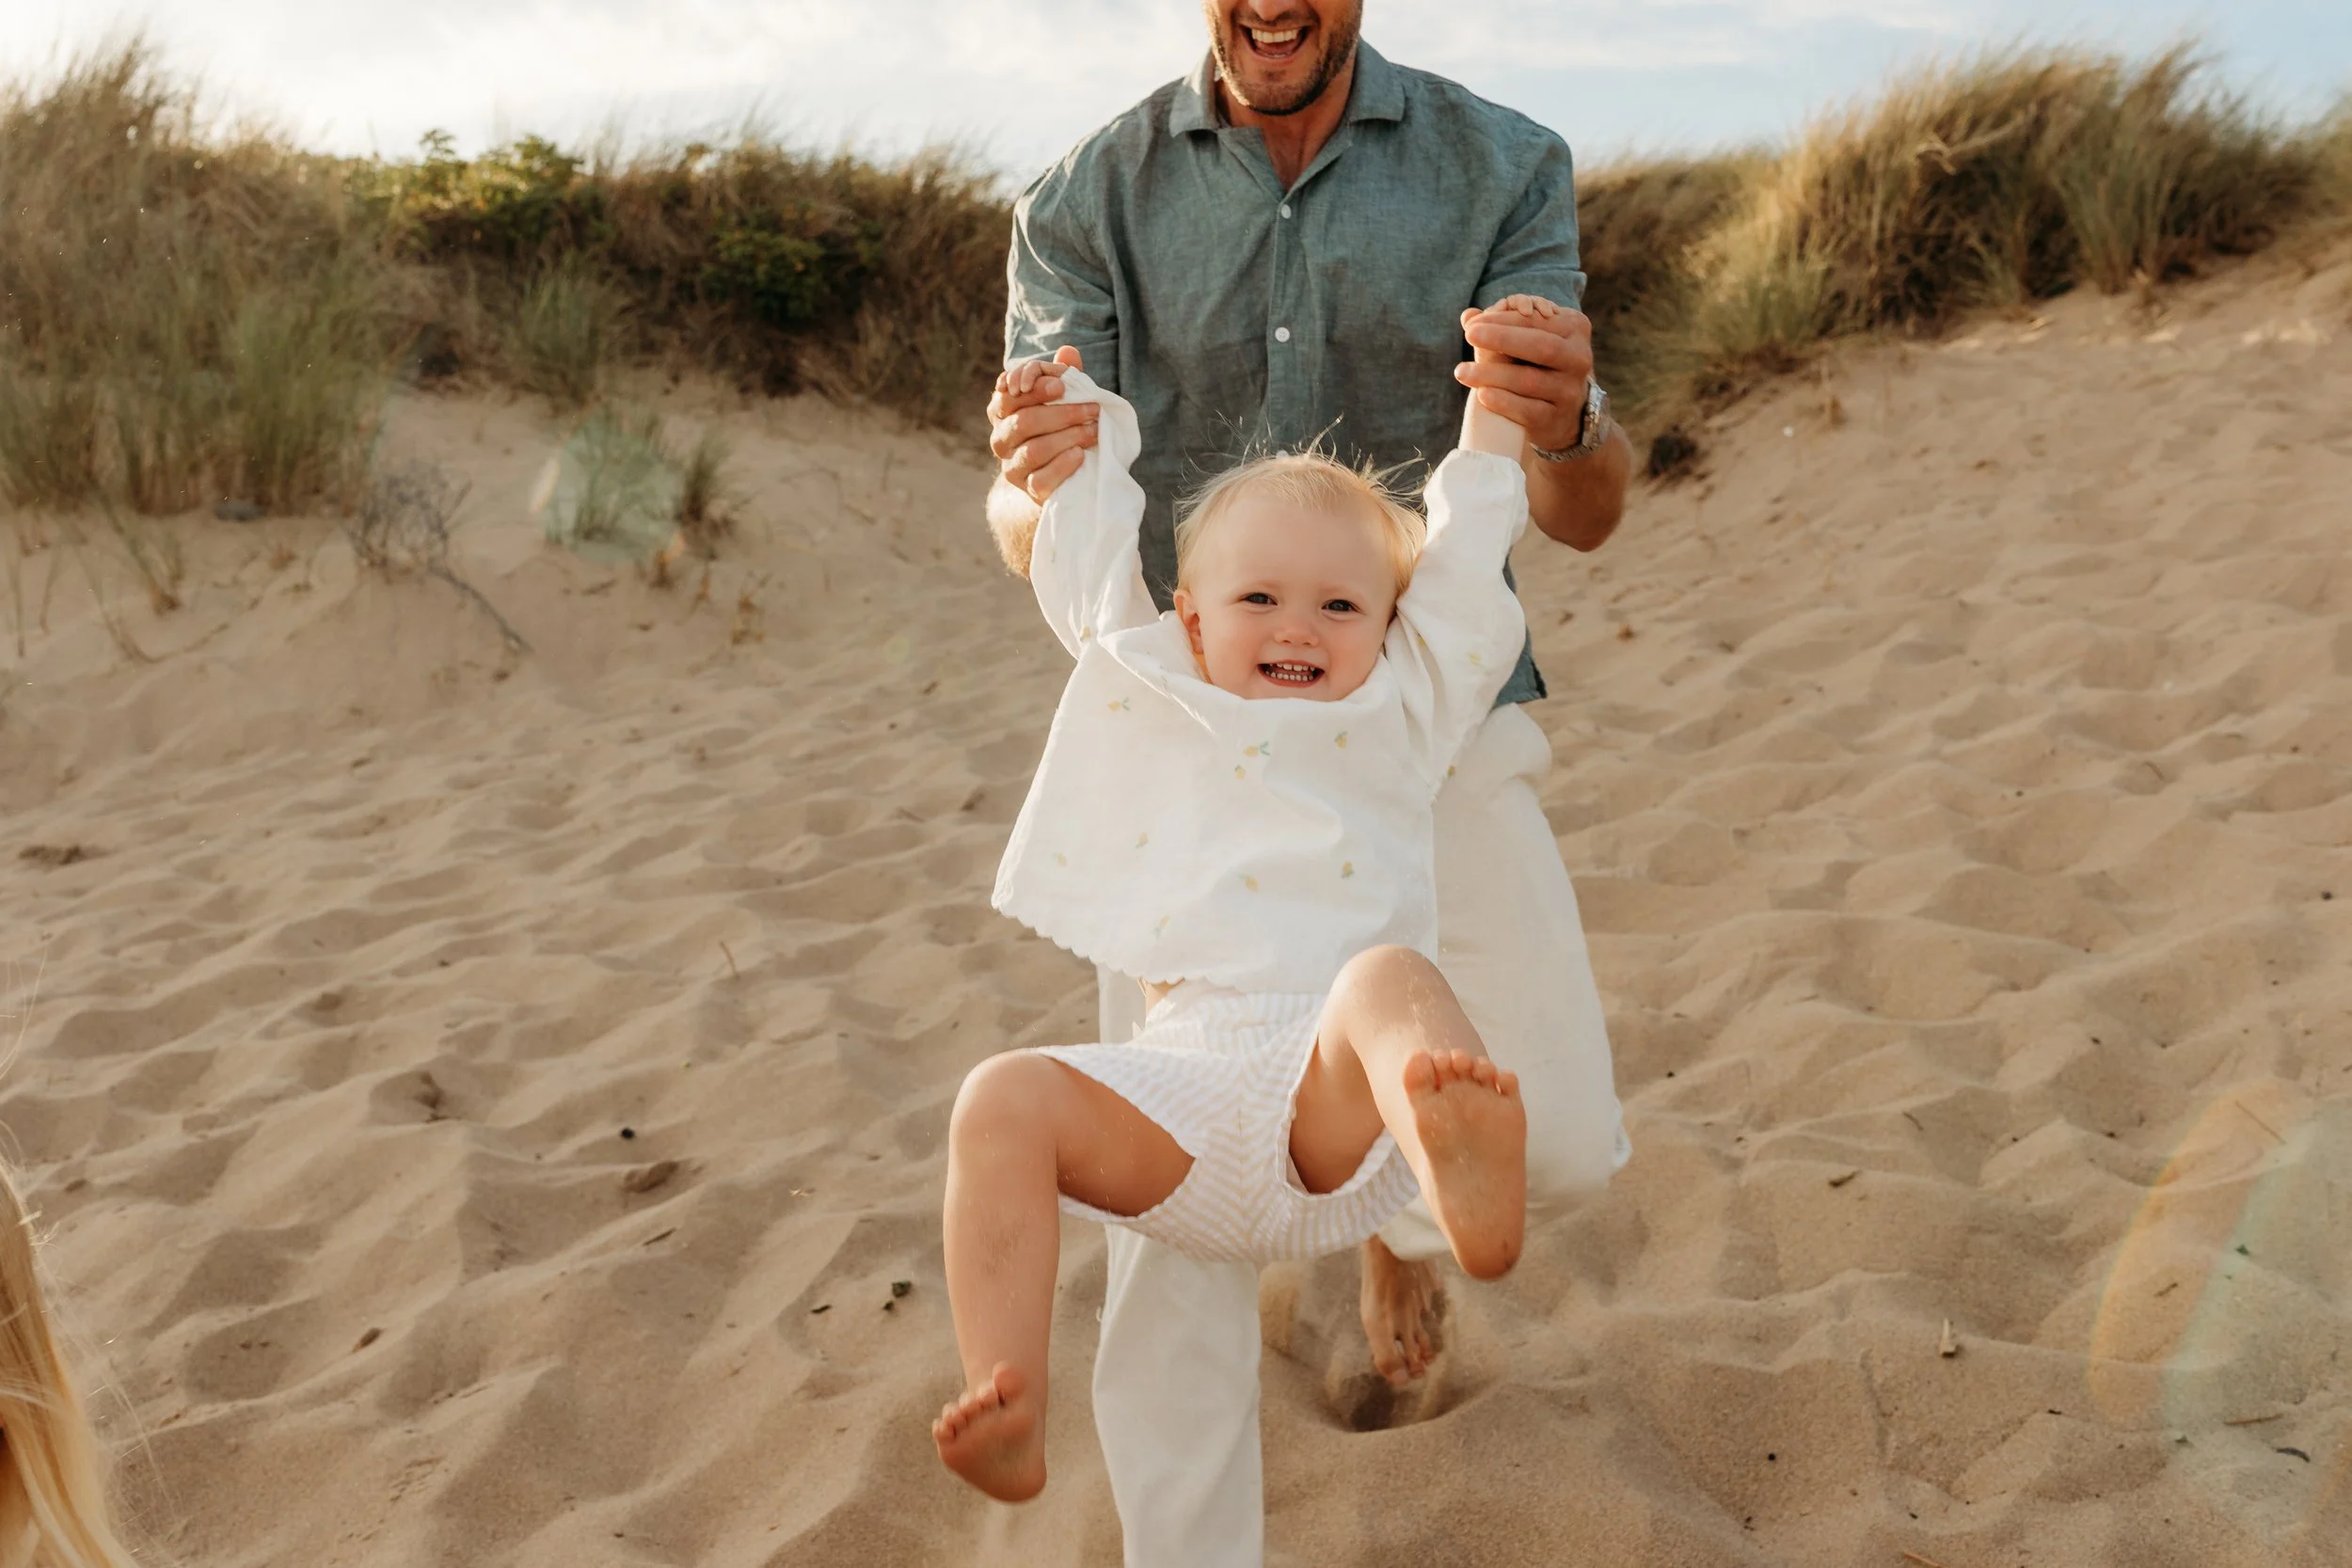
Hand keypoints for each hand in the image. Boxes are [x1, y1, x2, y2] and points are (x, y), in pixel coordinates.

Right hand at [989, 345, 1096, 503]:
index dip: (1034, 389)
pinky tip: (1080, 455)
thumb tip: (1068, 351)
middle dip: (1061, 414)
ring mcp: (1012, 467)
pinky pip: (1041, 479)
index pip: (1009, 396)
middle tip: (1092, 409)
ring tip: (1093, 430)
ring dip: (1068, 437)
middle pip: (1023, 422)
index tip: (1062, 385)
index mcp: (1002, 411)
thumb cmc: (1058, 428)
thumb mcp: (1061, 400)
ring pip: (1033, 450)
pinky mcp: (1028, 490)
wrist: (1059, 474)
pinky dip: (1062, 465)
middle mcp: (1001, 439)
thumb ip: (1062, 376)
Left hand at [1454, 295, 1593, 454]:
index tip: (1472, 324)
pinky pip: (1529, 410)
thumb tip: (1467, 315)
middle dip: (1502, 338)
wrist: (1561, 413)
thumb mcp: (1527, 340)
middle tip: (1469, 334)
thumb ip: (1499, 326)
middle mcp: (1578, 358)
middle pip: (1540, 346)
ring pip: (1530, 380)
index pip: (1536, 320)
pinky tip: (1482, 394)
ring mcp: (1569, 390)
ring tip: (1462, 371)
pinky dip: (1504, 402)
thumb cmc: (1537, 365)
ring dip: (1492, 374)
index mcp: (1574, 328)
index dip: (1503, 320)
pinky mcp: (1556, 418)